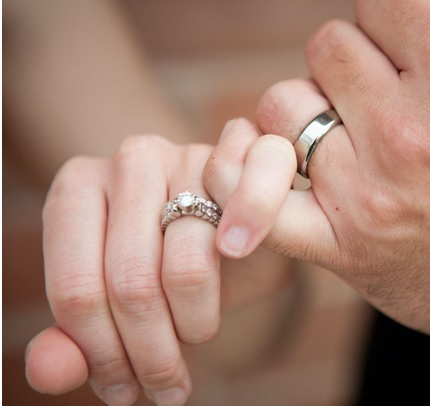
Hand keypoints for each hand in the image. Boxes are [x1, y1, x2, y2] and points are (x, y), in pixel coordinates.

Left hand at [25, 135, 293, 404]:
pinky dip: (228, 285)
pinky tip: (218, 307)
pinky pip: (232, 243)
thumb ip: (74, 342)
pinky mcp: (239, 164)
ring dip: (191, 329)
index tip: (123, 392)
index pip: (75, 289)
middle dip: (148, 354)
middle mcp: (128, 161)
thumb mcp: (113, 306)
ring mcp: (186, 155)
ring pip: (182, 271)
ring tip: (193, 342)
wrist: (232, 228)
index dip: (99, 355)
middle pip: (128, 283)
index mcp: (76, 188)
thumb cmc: (164, 266)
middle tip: (163, 390)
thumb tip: (48, 374)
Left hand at [205, 0, 429, 354]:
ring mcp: (369, 192)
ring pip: (283, 106)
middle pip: (327, 48)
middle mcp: (408, 131)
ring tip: (341, 130)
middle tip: (378, 92)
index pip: (377, 3)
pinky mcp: (344, 245)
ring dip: (306, 109)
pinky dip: (248, 185)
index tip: (402, 46)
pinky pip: (262, 204)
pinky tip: (269, 171)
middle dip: (351, 61)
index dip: (389, 20)